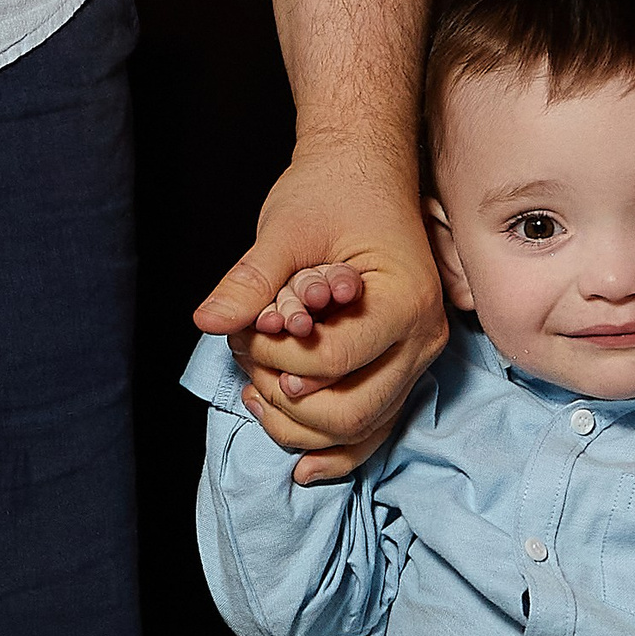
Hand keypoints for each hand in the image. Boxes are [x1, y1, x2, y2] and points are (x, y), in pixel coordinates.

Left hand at [195, 135, 446, 479]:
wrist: (366, 172)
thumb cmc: (331, 192)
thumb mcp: (285, 228)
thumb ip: (250, 279)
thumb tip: (210, 322)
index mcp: (405, 301)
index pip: (335, 361)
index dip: (278, 358)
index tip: (248, 332)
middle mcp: (423, 340)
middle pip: (352, 412)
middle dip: (286, 400)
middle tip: (249, 365)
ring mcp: (418, 360)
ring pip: (360, 431)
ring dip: (300, 426)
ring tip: (257, 391)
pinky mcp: (402, 370)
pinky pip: (374, 428)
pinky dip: (335, 450)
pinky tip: (300, 463)